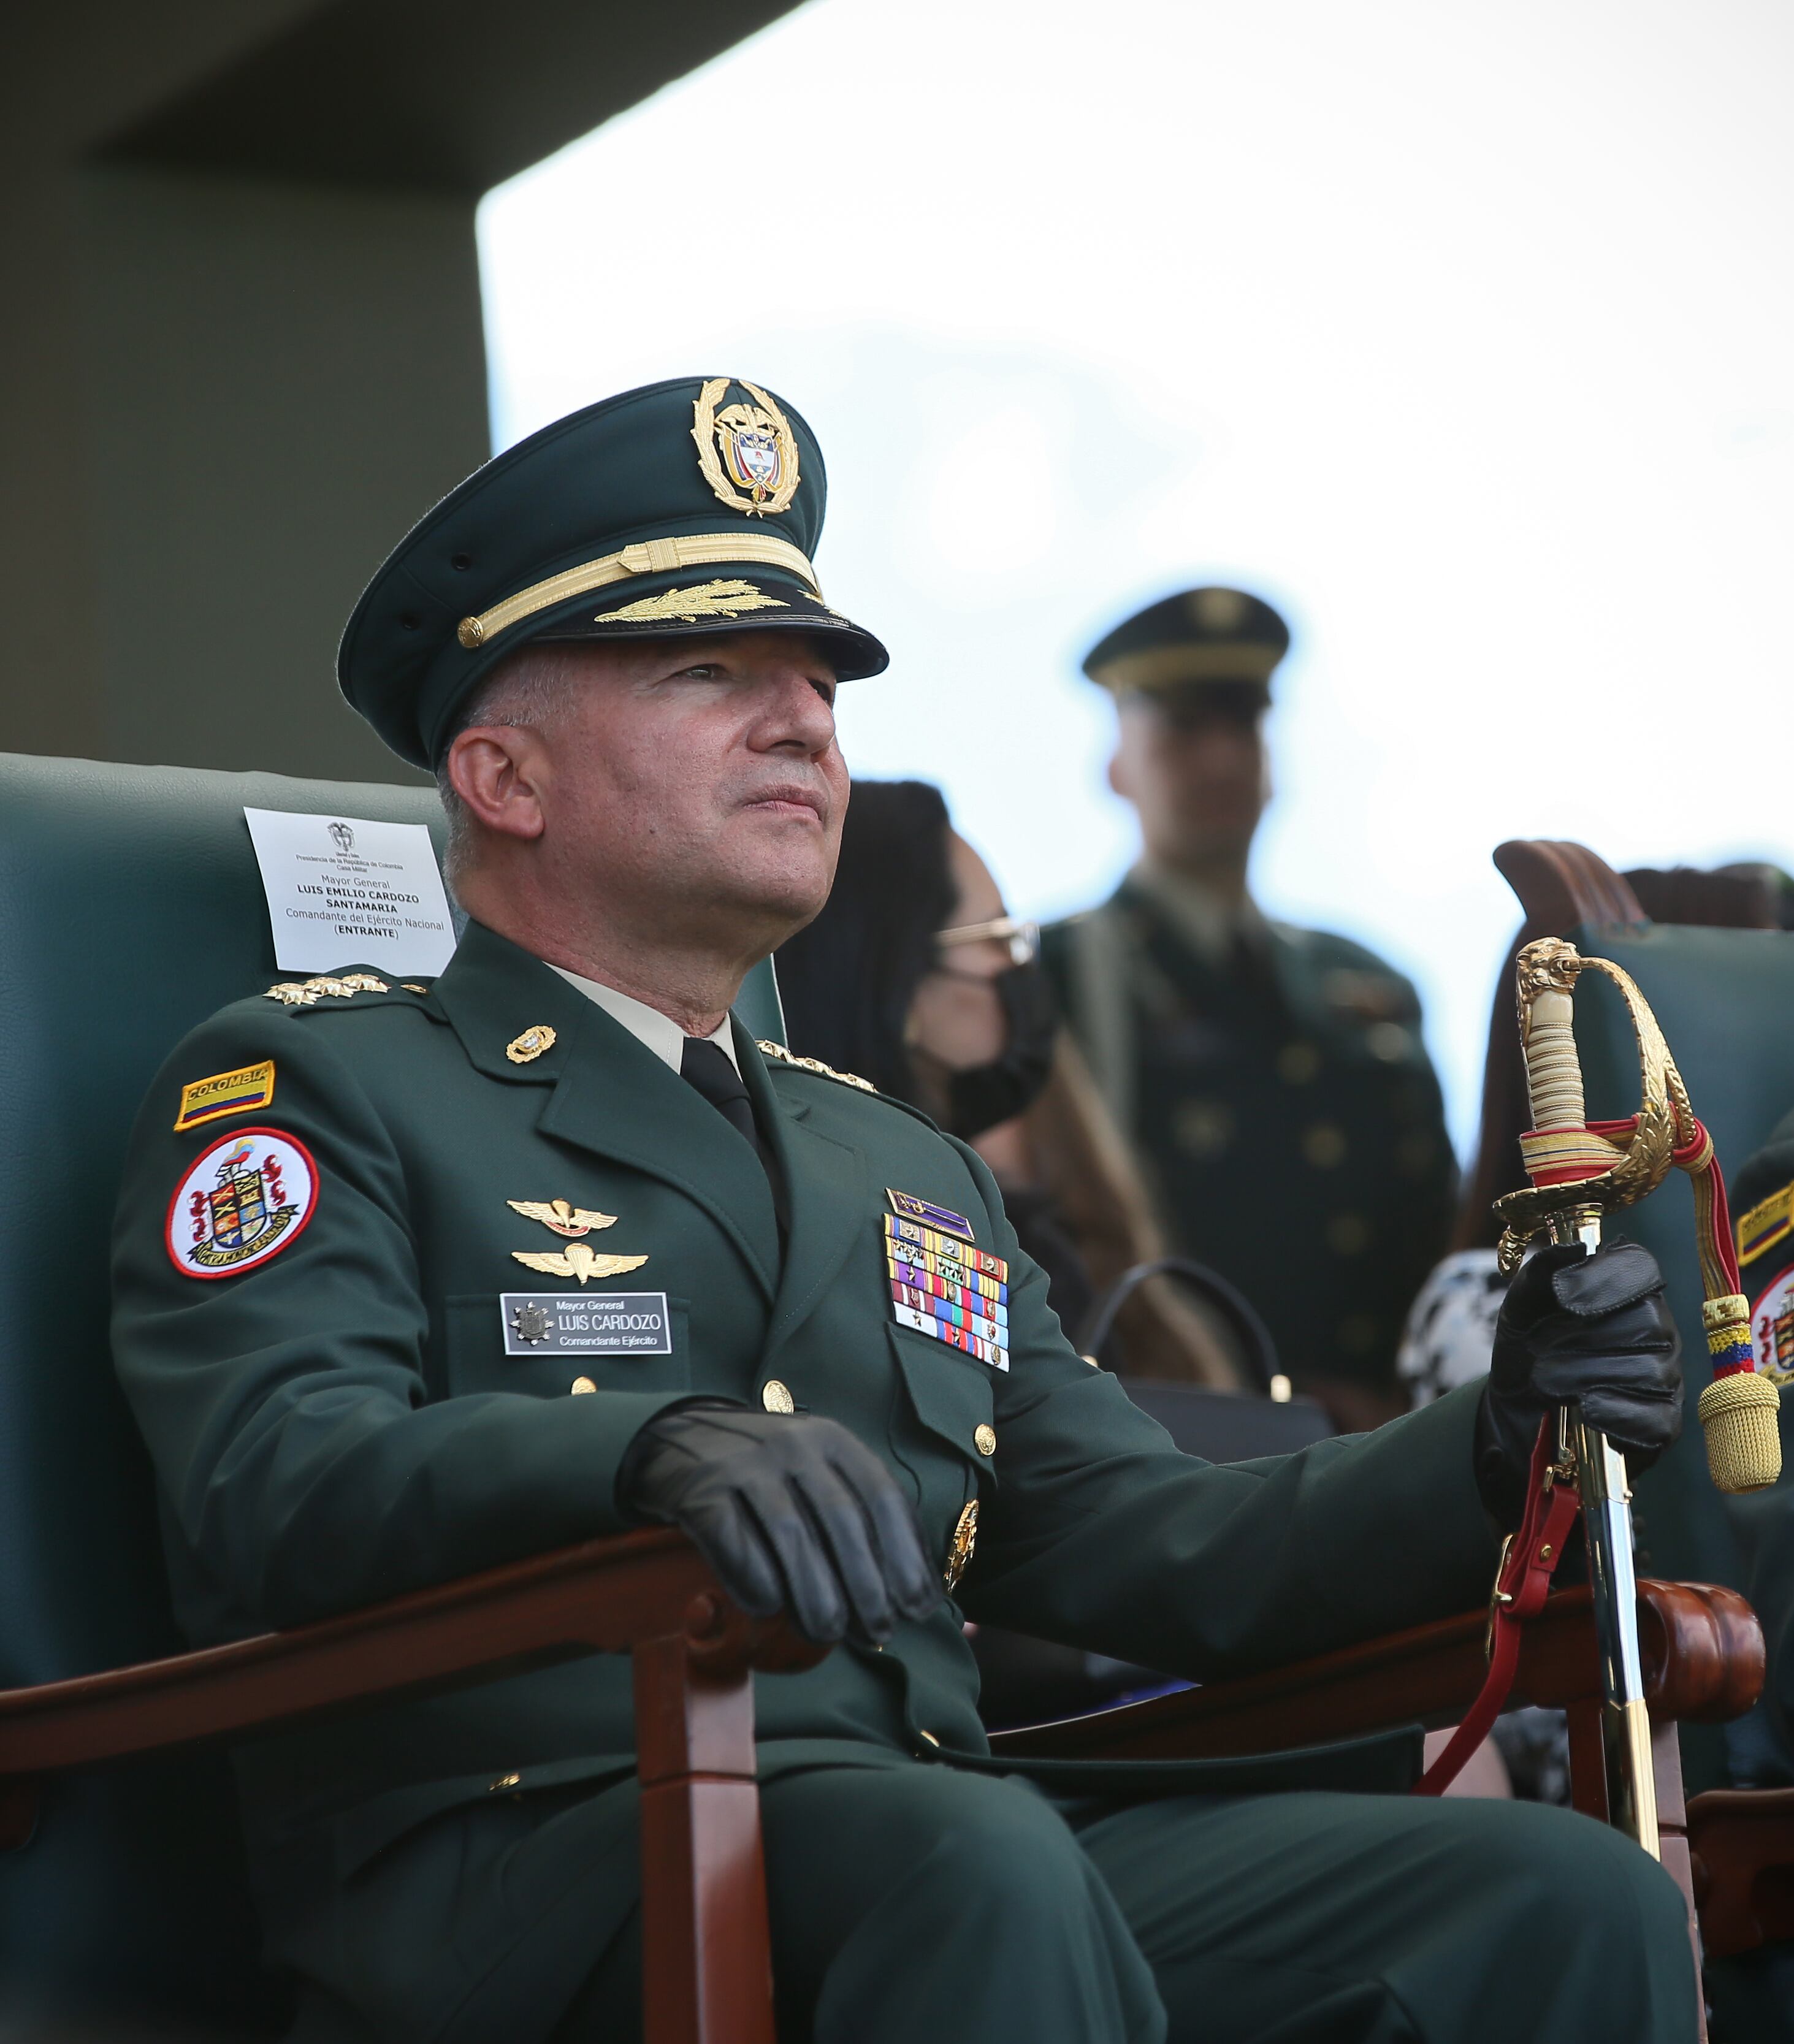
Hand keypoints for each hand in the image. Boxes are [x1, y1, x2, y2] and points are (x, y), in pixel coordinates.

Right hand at [622, 1406, 940, 1643]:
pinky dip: (757, 1583)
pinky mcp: (703, 1492)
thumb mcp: (817, 1474)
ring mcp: (746, 1465)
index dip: (905, 1557)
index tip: (917, 1608)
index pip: (882, 1497)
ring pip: (791, 1537)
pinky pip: (737, 1545)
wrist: (680, 1441)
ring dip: (815, 1595)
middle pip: (841, 1521)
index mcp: (833, 1440)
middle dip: (865, 1586)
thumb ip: (858, 1520)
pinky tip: (770, 1609)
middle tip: (877, 1633)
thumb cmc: (767, 1475)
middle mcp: (794, 1445)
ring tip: (827, 1633)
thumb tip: (910, 1595)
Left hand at [1479, 1240, 1681, 1519]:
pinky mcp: (1662, 1420)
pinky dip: (1618, 1417)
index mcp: (1627, 1288)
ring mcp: (1665, 1375)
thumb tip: (1576, 1248)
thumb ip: (1543, 1269)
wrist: (1517, 1399)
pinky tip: (1587, 1410)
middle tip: (1542, 1351)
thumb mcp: (1521, 1302)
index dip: (1605, 1280)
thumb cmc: (1529, 1339)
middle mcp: (1656, 1327)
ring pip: (1649, 1371)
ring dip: (1587, 1377)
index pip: (1639, 1267)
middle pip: (1648, 1322)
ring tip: (1548, 1381)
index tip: (1564, 1298)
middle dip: (1586, 1339)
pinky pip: (1657, 1421)